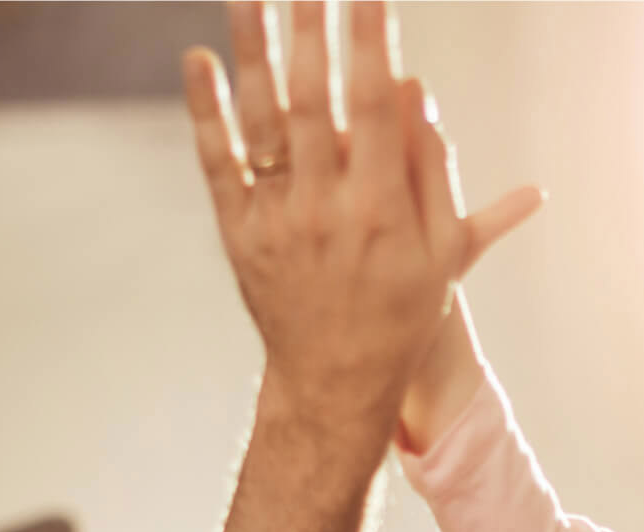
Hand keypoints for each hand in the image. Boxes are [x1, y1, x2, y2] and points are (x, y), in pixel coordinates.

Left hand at [184, 2, 540, 446]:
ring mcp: (276, 219)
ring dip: (252, 51)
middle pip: (312, 101)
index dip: (370, 44)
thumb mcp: (445, 253)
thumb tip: (414, 92)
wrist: (334, 383)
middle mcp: (324, 209)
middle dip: (309, 31)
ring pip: (260, 121)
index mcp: (382, 210)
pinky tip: (198, 59)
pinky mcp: (240, 231)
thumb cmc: (403, 313)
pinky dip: (205, 110)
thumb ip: (434, 171)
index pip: (375, 108)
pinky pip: (218, 161)